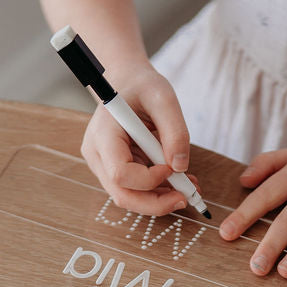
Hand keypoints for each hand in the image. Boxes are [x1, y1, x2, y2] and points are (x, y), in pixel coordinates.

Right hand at [80, 63, 191, 216]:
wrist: (127, 84)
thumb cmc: (142, 87)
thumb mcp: (163, 97)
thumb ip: (175, 130)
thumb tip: (180, 167)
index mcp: (103, 133)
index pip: (120, 173)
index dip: (148, 179)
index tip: (171, 168)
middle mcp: (97, 154)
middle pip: (122, 195)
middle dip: (155, 202)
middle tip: (185, 198)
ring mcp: (103, 165)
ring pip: (129, 197)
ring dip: (160, 199)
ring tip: (189, 187)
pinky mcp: (115, 171)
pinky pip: (136, 190)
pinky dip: (158, 192)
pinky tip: (179, 182)